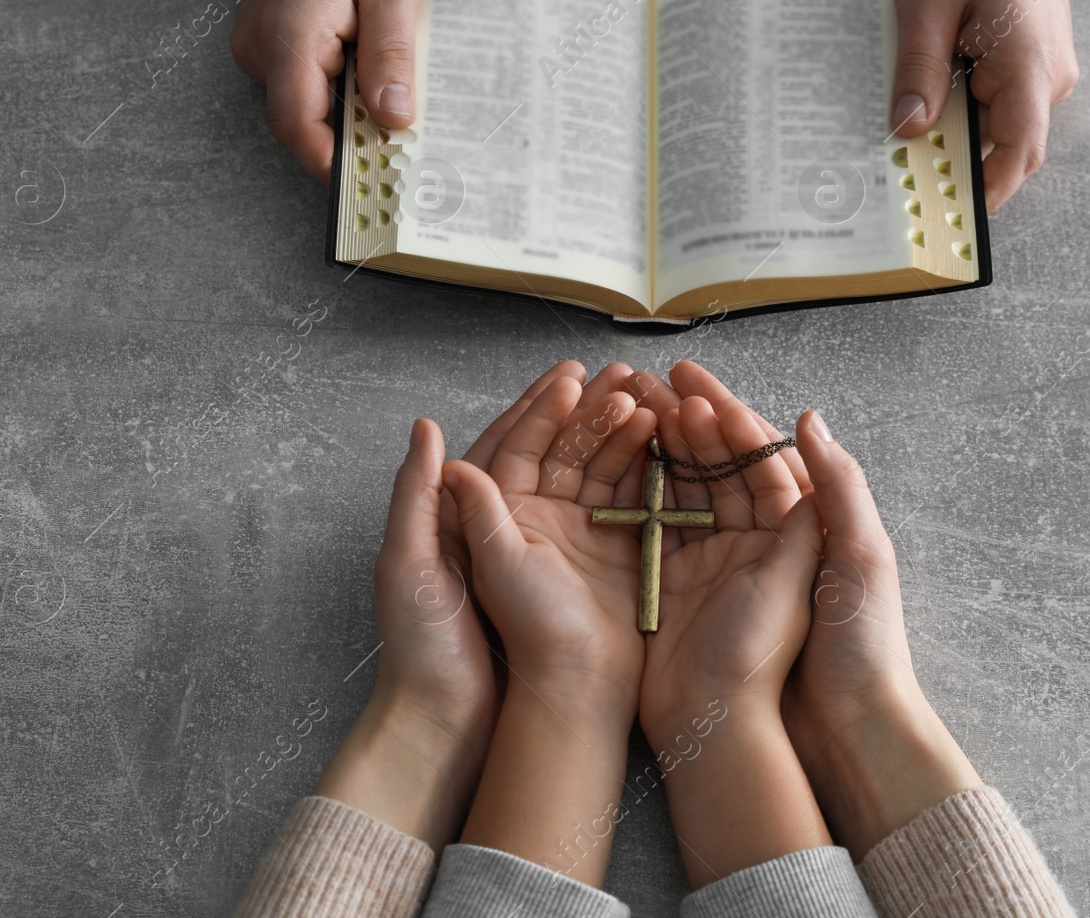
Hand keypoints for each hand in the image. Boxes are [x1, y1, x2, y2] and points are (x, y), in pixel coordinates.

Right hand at [229, 0, 419, 181]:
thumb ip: (390, 55)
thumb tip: (393, 118)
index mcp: (289, 35)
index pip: (298, 126)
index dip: (333, 165)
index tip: (375, 183)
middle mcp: (260, 48)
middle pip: (302, 123)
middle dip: (350, 142)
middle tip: (403, 150)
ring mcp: (257, 49)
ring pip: (303, 107)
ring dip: (345, 115)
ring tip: (390, 102)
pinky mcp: (266, 47)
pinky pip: (301, 87)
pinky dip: (336, 94)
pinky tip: (368, 80)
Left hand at [443, 372, 654, 716]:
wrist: (492, 713)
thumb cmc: (440, 644)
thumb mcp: (419, 564)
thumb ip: (425, 497)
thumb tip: (428, 432)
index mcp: (482, 515)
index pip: (516, 446)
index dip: (543, 409)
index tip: (573, 377)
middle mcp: (528, 523)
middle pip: (563, 451)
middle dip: (593, 411)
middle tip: (626, 377)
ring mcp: (572, 543)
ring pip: (600, 473)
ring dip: (624, 436)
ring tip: (652, 402)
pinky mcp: (610, 564)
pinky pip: (631, 508)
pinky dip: (649, 475)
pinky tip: (670, 446)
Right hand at [633, 362, 981, 860]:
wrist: (793, 729)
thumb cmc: (844, 649)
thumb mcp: (857, 561)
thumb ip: (836, 490)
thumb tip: (810, 420)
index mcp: (803, 526)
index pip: (759, 454)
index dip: (725, 411)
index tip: (689, 377)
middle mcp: (759, 540)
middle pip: (717, 465)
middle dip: (684, 419)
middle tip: (646, 382)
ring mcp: (715, 564)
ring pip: (684, 490)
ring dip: (658, 448)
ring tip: (627, 410)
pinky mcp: (679, 589)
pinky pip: (656, 530)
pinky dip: (636, 495)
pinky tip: (612, 464)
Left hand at [890, 0, 1079, 212]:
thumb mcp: (927, 3)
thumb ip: (919, 68)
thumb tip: (908, 127)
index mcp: (1029, 62)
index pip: (1021, 149)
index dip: (991, 190)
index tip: (956, 218)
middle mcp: (1049, 77)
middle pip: (1006, 145)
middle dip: (961, 165)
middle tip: (907, 181)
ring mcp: (1044, 74)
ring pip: (1001, 127)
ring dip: (960, 137)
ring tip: (910, 141)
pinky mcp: (1030, 69)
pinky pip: (1000, 106)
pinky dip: (967, 114)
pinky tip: (929, 108)